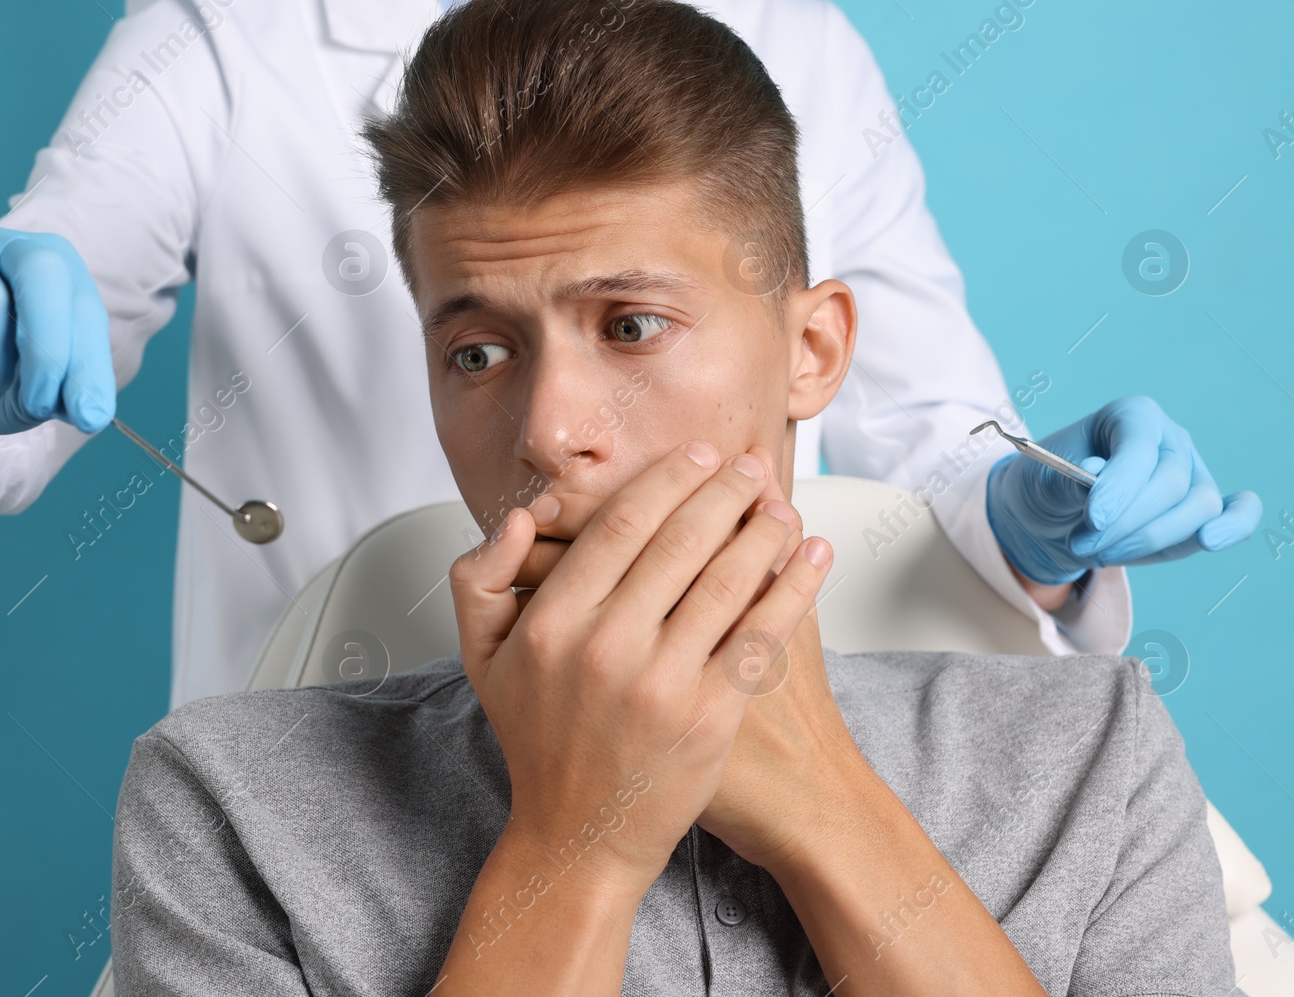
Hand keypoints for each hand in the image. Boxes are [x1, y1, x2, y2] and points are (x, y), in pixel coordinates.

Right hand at [0, 227, 115, 474]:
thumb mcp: (40, 396)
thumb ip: (68, 394)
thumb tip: (92, 414)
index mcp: (56, 269)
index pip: (83, 305)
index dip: (86, 364)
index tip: (84, 416)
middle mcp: (6, 247)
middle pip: (40, 269)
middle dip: (46, 348)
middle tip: (37, 402)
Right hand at [450, 441, 832, 897]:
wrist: (579, 836)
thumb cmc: (538, 742)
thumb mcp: (482, 660)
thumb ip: (480, 580)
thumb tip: (522, 517)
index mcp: (554, 622)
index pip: (621, 523)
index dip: (669, 479)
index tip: (698, 457)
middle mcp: (606, 647)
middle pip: (682, 539)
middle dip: (725, 491)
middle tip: (748, 465)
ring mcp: (662, 683)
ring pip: (728, 579)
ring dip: (764, 531)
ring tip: (783, 506)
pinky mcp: (709, 717)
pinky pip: (762, 634)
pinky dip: (794, 588)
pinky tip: (813, 558)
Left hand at [986, 396, 1261, 584]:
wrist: (1051, 517)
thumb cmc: (1047, 489)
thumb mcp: (1041, 482)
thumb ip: (1067, 479)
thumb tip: (1095, 470)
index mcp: (1132, 416)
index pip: (1140, 446)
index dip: (1121, 485)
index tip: (1094, 519)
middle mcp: (1170, 439)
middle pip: (1170, 483)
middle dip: (1126, 523)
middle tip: (1080, 543)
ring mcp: (1192, 473)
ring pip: (1197, 509)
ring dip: (1149, 539)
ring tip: (1098, 551)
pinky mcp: (1203, 509)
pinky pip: (1235, 515)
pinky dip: (1234, 526)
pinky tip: (1211, 539)